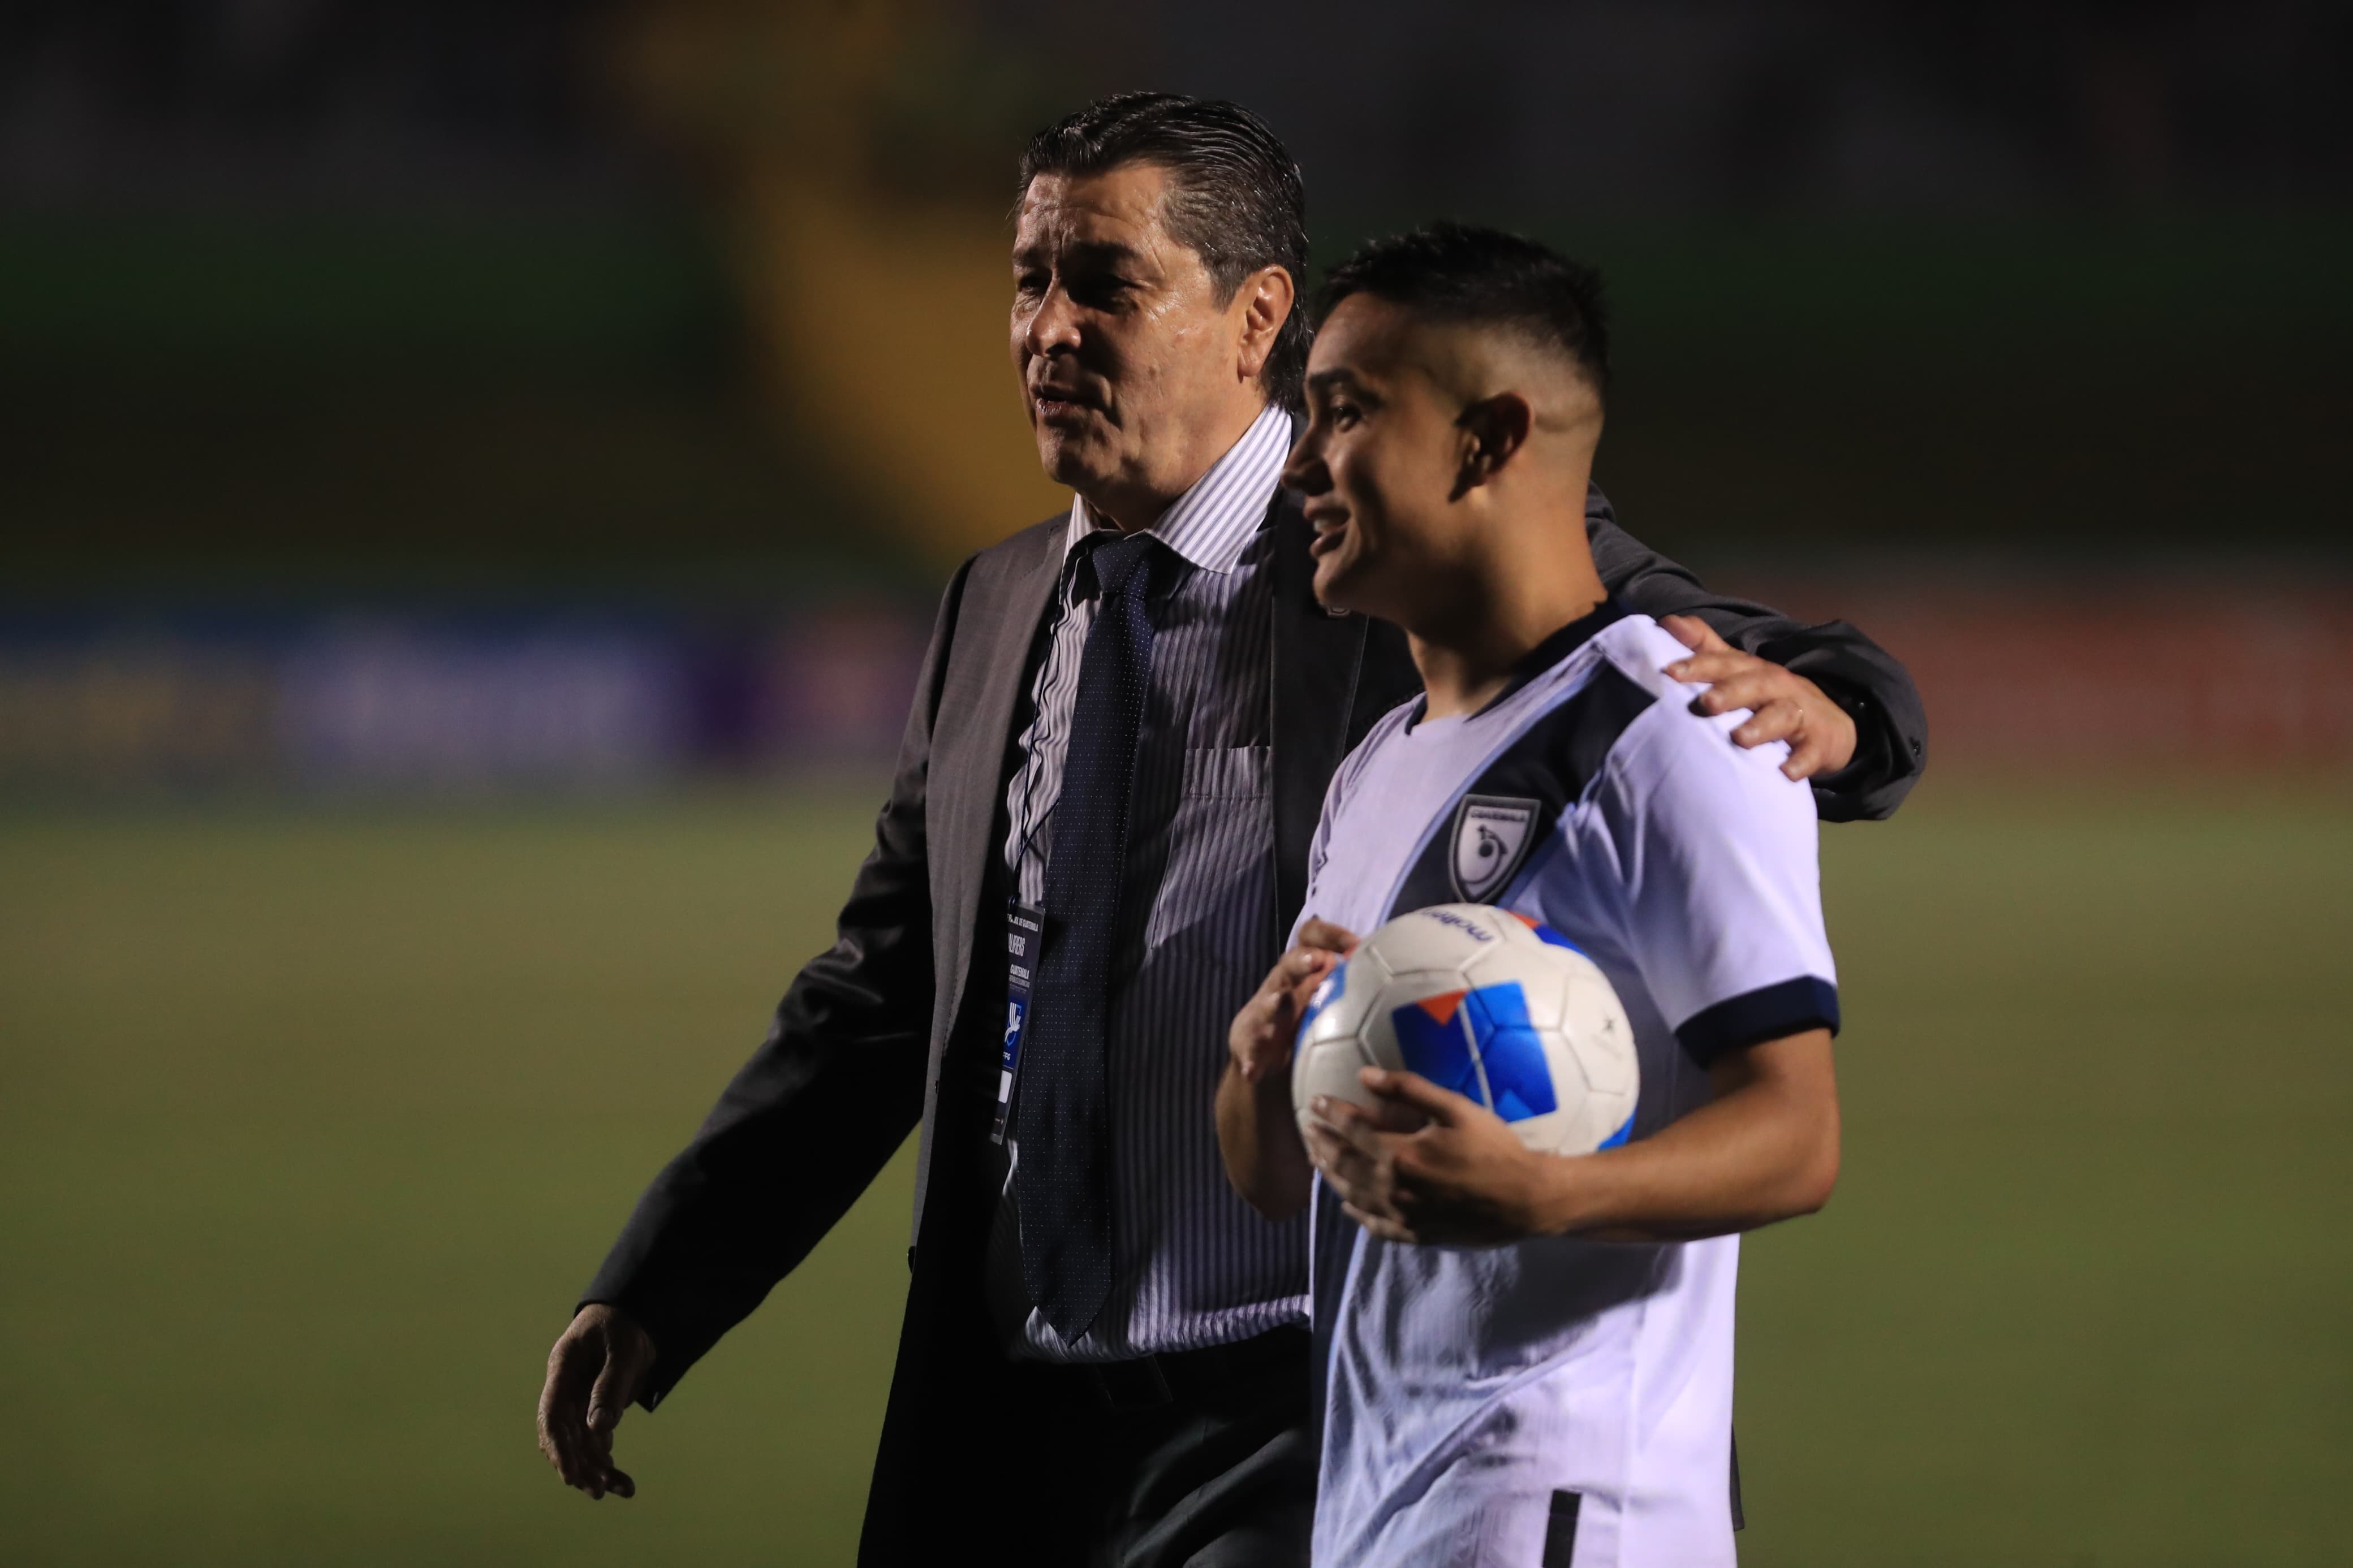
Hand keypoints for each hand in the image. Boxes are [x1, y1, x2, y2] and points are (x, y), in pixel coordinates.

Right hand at [538, 1304, 654, 1499]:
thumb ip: (611, 1385)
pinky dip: (605, 1459)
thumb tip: (599, 1429)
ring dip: (596, 1468)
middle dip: (579, 1466)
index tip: (571, 1475)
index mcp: (562, 1369)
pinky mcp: (591, 1408)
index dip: (558, 1447)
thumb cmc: (623, 1324)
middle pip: (563, 1436)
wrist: (631, 1315)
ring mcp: (576, 1400)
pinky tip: (617, 1478)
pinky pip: (594, 1439)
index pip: (551, 1415)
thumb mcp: (623, 1349)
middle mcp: (564, 1388)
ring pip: (579, 1442)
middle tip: (598, 1491)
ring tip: (622, 1490)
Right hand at [1228, 918, 1357, 1084]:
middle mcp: (1282, 986)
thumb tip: (1404, 976)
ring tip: (1280, 1001)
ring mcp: (1262, 1014)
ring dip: (1274, 1002)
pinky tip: (1253, 1070)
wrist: (1270, 1065)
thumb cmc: (1310, 1028)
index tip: (1355, 944)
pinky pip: (1247, 1048)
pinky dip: (1251, 1058)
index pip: (1312, 938)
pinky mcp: (1247, 1042)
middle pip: (1289, 964)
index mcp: (1304, 972)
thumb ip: (1355, 988)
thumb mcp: (1332, 1004)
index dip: (1330, 935)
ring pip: (1266, 1002)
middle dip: (1302, 961)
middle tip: (1318, 962)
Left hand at [1302, 1067, 1558, 1245]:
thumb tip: (1366, 1074)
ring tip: (1317, 1160)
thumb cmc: (1495, 1149)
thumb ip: (1409, 1090)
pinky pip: (1375, 1226)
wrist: (1527, 1199)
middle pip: (1345, 1165)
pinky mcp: (1416, 1235)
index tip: (1314, 1102)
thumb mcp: (1456, 1109)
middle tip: (1308, 1131)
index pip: (1352, 1131)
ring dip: (1331, 1176)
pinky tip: (1347, 1204)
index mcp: (1402, 1154)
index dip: (1330, 1114)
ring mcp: (1403, 1216)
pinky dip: (1356, 1213)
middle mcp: (1395, 1188)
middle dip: (1322, 1145)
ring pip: (1354, 1195)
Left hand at [1659, 615, 1855, 781]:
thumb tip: (1669, 622)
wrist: (1830, 726)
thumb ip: (1706, 648)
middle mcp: (1776, 686)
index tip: (1670, 671)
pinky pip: (1811, 752)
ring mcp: (1800, 713)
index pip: (1724, 663)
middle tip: (1705, 703)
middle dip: (1729, 692)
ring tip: (1740, 738)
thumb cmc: (1771, 697)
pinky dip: (1800, 761)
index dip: (1699, 665)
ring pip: (1782, 715)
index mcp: (1752, 670)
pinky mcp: (1819, 743)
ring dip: (1761, 726)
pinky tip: (1786, 773)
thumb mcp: (1741, 671)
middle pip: (1754, 685)